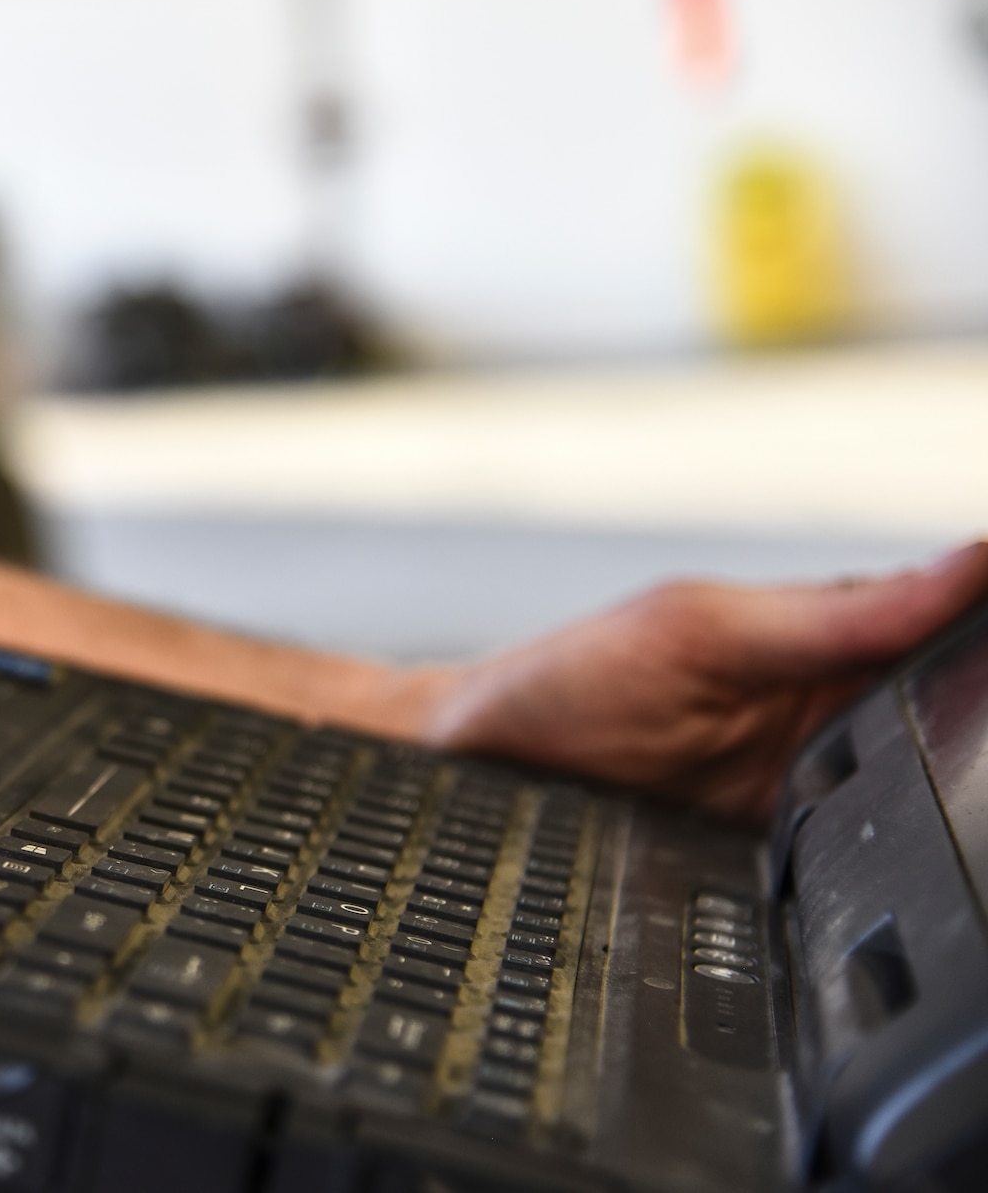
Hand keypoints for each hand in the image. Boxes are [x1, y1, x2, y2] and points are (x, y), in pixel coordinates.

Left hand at [420, 544, 987, 819]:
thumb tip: (973, 561)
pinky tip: (921, 853)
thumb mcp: (702, 630)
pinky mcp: (791, 841)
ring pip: (925, 782)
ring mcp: (816, 775)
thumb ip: (836, 612)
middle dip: (983, 725)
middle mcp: (834, 700)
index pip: (955, 623)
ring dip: (957, 783)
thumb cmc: (568, 678)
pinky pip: (868, 852)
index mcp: (830, 630)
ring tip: (978, 791)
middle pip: (957, 711)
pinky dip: (894, 852)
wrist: (477, 766)